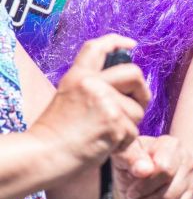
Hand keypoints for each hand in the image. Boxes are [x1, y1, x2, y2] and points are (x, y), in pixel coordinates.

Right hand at [28, 34, 148, 165]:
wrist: (43, 156)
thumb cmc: (55, 134)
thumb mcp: (68, 98)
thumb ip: (92, 88)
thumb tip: (122, 86)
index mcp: (78, 77)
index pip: (97, 48)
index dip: (116, 42)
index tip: (131, 45)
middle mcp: (93, 84)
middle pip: (134, 74)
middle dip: (142, 90)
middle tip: (138, 104)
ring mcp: (106, 103)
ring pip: (138, 110)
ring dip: (129, 125)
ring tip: (105, 135)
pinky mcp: (115, 123)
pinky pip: (134, 132)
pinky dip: (124, 143)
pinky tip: (104, 146)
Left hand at [112, 135, 192, 198]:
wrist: (147, 169)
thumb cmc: (134, 162)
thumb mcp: (124, 155)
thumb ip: (130, 157)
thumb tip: (143, 170)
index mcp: (172, 146)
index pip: (165, 170)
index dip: (143, 186)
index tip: (131, 189)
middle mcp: (189, 163)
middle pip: (169, 197)